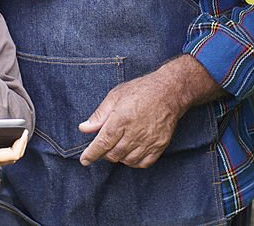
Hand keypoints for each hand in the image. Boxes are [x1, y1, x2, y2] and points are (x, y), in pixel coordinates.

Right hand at [0, 129, 29, 170]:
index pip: (13, 154)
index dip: (21, 144)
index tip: (23, 132)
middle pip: (14, 157)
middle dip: (21, 145)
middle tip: (23, 132)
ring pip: (8, 157)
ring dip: (16, 147)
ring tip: (18, 134)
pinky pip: (2, 155)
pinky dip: (8, 148)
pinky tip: (6, 138)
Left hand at [78, 56, 223, 167]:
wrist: (169, 92)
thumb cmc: (141, 91)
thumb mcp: (115, 96)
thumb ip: (99, 115)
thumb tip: (84, 128)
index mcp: (121, 120)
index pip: (102, 144)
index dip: (91, 154)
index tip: (84, 160)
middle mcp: (134, 133)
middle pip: (113, 155)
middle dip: (104, 154)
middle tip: (104, 145)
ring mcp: (148, 141)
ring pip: (127, 161)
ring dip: (119, 157)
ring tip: (118, 146)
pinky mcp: (159, 146)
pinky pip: (143, 163)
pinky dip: (134, 161)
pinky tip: (131, 152)